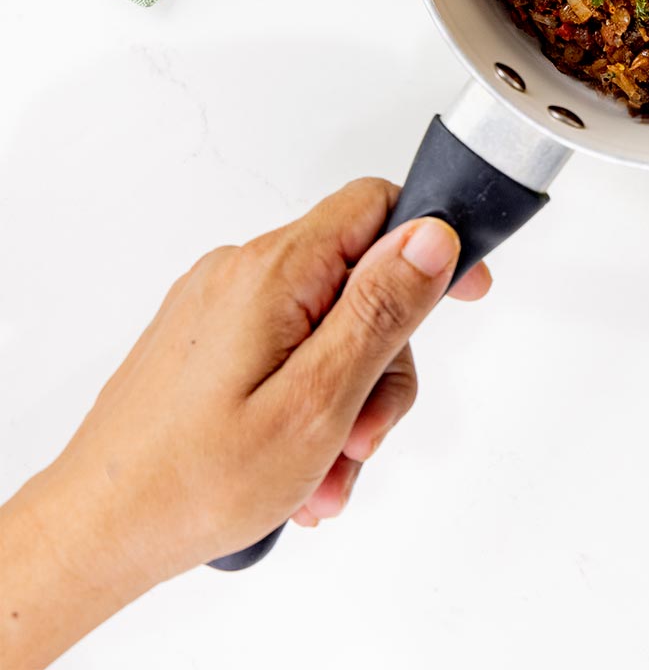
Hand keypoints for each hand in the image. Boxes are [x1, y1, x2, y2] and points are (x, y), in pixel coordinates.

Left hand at [0, 181, 488, 668]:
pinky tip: (293, 468)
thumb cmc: (193, 481)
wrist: (95, 532)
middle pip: (357, 282)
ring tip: (321, 475)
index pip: (377, 206)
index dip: (430, 245)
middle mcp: (241, 270)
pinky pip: (282, 352)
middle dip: (379, 365)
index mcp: (273, 270)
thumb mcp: (318, 401)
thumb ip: (381, 311)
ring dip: (341, 402)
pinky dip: (302, 405)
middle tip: (362, 435)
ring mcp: (218, 305)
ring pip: (323, 328)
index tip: (463, 293)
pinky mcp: (203, 340)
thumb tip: (431, 237)